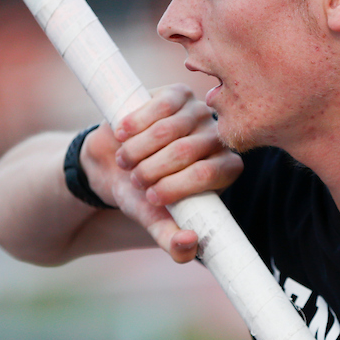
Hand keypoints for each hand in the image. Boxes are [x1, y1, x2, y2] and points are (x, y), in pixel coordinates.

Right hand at [81, 85, 242, 262]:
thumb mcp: (155, 222)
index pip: (209, 174)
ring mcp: (200, 113)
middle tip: (136, 179)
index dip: (176, 187)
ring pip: (169, 129)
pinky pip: (158, 106)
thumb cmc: (142, 194)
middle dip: (151, 170)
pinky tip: (122, 134)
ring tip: (126, 161)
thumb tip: (190, 244)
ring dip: (138, 150)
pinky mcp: (178, 94)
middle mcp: (218, 139)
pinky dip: (134, 125)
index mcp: (226, 170)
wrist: (114, 162)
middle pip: (186, 151)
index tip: (151, 198)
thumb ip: (174, 242)